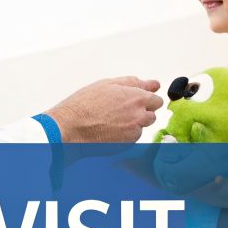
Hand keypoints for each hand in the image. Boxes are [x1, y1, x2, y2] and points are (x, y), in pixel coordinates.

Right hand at [45, 76, 163, 142]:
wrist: (71, 127)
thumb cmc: (85, 105)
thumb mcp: (109, 84)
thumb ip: (134, 83)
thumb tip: (154, 84)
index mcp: (137, 98)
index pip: (157, 100)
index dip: (146, 99)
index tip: (137, 101)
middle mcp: (139, 116)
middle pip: (152, 114)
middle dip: (142, 112)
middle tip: (122, 110)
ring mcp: (134, 132)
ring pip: (142, 127)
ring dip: (134, 124)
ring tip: (113, 120)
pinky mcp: (127, 145)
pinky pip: (132, 138)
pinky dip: (125, 135)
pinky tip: (110, 129)